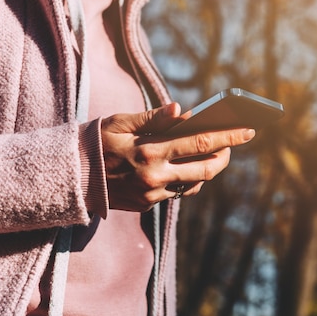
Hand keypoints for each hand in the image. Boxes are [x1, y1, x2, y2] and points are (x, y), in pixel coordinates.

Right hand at [101, 103, 255, 211]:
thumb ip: (153, 118)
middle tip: (234, 144)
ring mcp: (150, 195)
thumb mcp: (121, 123)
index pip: (201, 142)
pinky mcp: (145, 205)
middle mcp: (154, 177)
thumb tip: (181, 110)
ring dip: (208, 170)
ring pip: (193, 185)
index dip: (229, 136)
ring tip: (214, 154)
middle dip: (225, 156)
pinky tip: (189, 168)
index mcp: (150, 151)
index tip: (248, 130)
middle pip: (205, 169)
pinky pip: (176, 194)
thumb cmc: (96, 141)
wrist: (68, 176)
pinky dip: (187, 180)